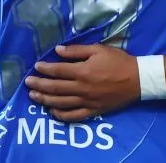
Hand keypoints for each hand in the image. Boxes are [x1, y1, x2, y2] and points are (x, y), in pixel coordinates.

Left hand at [24, 44, 139, 121]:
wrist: (137, 79)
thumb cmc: (118, 61)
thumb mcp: (98, 49)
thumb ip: (76, 50)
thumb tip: (57, 50)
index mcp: (82, 71)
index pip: (58, 70)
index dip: (44, 69)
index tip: (36, 66)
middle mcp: (82, 88)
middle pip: (55, 88)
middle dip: (39, 85)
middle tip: (27, 83)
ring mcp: (87, 101)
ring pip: (61, 103)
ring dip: (45, 100)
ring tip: (33, 97)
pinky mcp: (93, 111)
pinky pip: (74, 116)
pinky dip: (61, 115)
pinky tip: (52, 111)